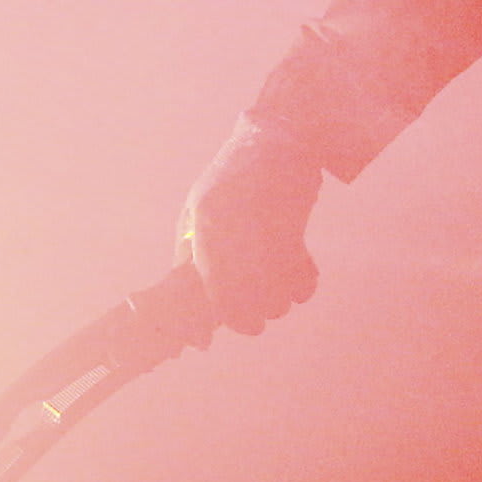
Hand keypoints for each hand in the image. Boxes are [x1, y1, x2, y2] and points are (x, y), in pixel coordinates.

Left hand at [178, 115, 322, 333]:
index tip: (204, 341)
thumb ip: (186, 249)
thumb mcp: (196, 206)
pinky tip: (297, 280)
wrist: (278, 140)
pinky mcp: (298, 229)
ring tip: (273, 296)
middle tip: (250, 321)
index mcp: (206, 222)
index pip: (208, 287)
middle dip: (247, 321)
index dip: (205, 321)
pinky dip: (301, 287)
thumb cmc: (230, 177)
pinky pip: (301, 278)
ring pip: (275, 296)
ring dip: (275, 304)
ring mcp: (270, 229)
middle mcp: (238, 229)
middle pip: (244, 301)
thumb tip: (179, 293)